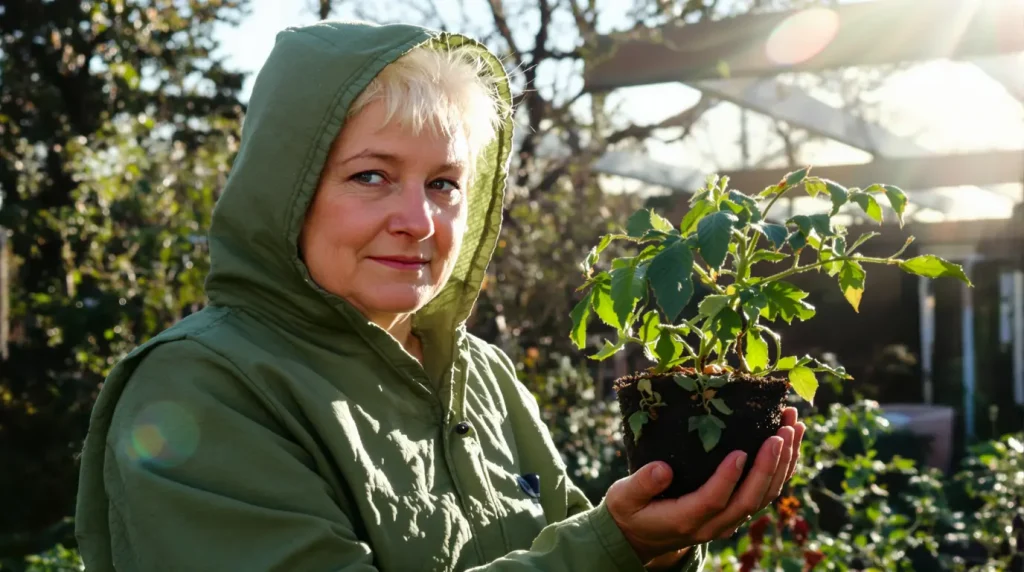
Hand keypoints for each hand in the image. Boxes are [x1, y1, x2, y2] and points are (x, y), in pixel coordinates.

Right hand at [606, 408, 805, 563]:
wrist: (641, 537)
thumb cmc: (630, 511)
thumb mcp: (624, 498)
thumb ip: (641, 484)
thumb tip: (662, 468)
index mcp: (684, 520)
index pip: (713, 500)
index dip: (728, 478)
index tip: (740, 451)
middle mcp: (712, 525)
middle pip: (750, 499)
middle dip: (769, 465)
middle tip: (780, 431)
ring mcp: (728, 520)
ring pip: (764, 496)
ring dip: (784, 462)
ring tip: (793, 426)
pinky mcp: (735, 511)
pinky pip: (765, 493)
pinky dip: (782, 467)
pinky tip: (791, 441)